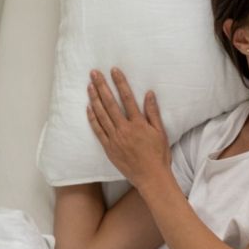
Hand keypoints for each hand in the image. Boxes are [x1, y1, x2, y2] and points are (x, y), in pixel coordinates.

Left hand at [86, 68, 170, 188]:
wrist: (151, 177)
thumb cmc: (159, 155)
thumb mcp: (160, 132)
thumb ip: (153, 112)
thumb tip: (149, 94)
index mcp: (138, 124)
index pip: (127, 98)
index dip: (120, 83)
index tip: (114, 71)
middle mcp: (124, 129)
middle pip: (110, 103)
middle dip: (101, 86)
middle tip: (94, 73)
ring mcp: (114, 138)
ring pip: (101, 115)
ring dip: (94, 98)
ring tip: (89, 85)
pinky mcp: (108, 148)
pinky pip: (98, 130)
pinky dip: (92, 118)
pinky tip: (88, 108)